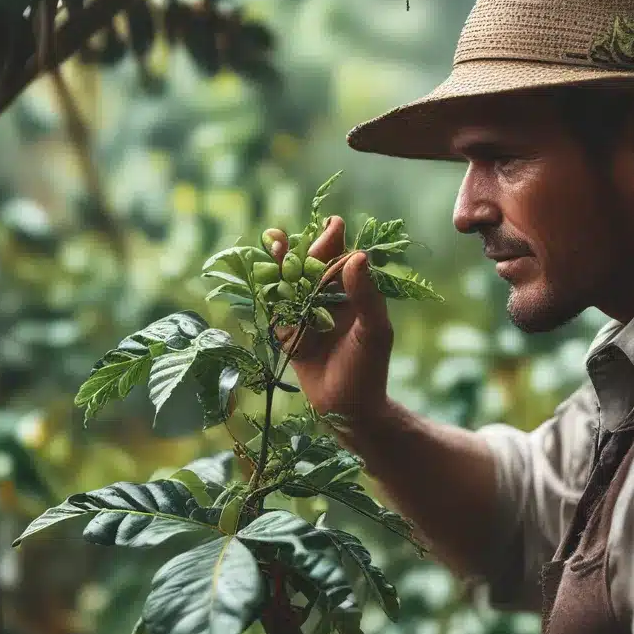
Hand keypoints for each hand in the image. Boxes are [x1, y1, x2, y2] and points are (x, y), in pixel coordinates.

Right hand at [277, 216, 393, 422]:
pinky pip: (274, 308)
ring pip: (289, 283)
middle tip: (282, 235)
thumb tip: (358, 255)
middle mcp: (327, 299)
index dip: (333, 240)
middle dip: (298, 247)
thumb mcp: (373, 331)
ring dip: (278, 264)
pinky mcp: (288, 333)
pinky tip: (259, 277)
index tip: (332, 224)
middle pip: (310, 266)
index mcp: (352, 293)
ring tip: (270, 243)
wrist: (348, 409)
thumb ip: (366, 295)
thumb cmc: (369, 368)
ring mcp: (306, 315)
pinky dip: (266, 292)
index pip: (341, 258)